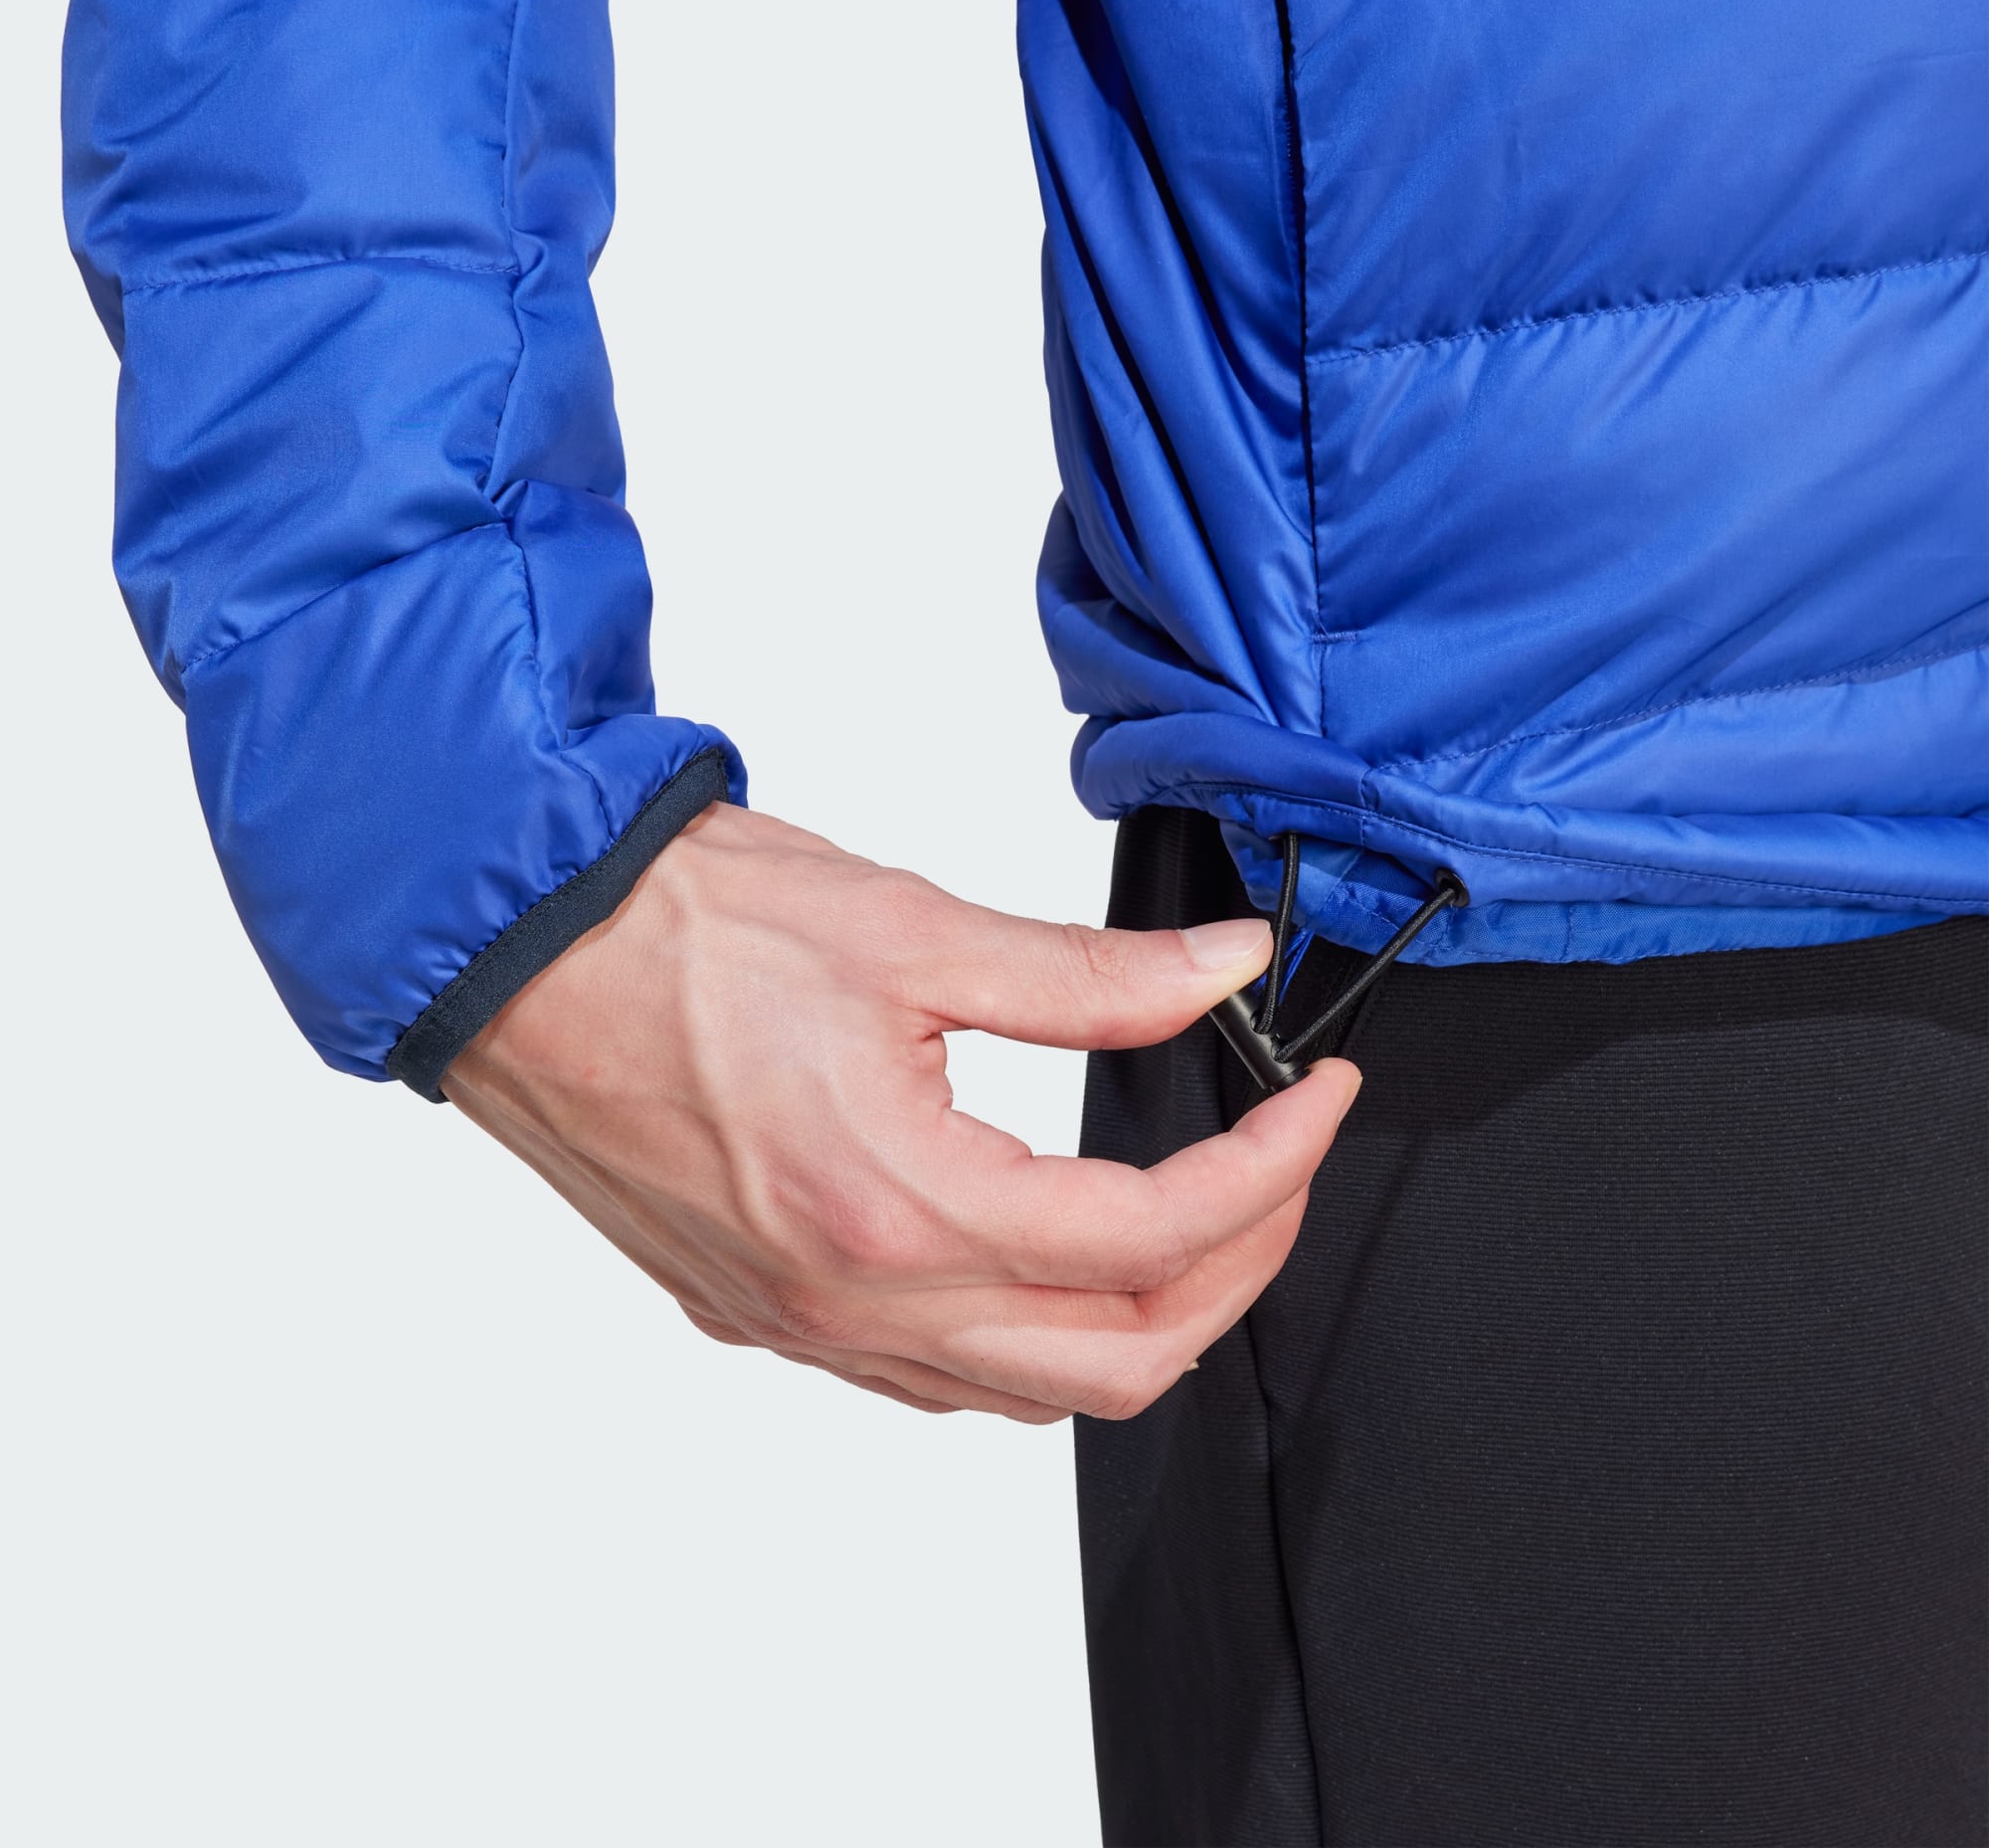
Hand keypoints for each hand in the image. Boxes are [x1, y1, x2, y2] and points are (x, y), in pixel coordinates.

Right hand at [443, 804, 1361, 1422]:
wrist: (515, 952)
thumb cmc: (678, 931)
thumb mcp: (910, 929)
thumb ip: (1090, 978)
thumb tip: (1223, 976)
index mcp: (897, 1207)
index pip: (1152, 1238)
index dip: (1270, 1170)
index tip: (1318, 1102)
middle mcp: (849, 1302)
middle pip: (1115, 1364)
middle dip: (1234, 1270)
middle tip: (1277, 1169)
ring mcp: (798, 1326)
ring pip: (1026, 1394)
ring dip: (1134, 1317)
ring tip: (1181, 1212)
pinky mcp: (756, 1314)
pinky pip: (928, 1381)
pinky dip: (1022, 1333)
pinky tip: (1037, 1248)